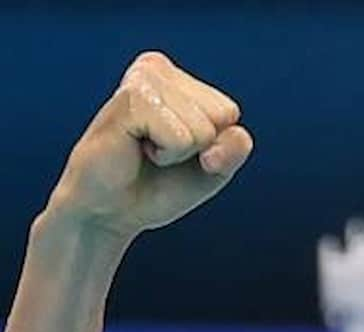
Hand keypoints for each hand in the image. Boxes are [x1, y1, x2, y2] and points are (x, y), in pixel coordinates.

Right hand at [45, 51, 252, 238]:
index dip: (210, 146)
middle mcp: (156, 69)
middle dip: (198, 147)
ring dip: (179, 153)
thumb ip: (235, 148)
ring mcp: (142, 79)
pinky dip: (166, 155)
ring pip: (204, 128)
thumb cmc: (157, 185)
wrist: (109, 210)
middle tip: (156, 151)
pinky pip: (182, 138)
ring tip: (144, 150)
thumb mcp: (213, 170)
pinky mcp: (132, 98)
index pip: (229, 112)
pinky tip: (136, 148)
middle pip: (223, 115)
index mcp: (176, 79)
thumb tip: (235, 131)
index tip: (173, 150)